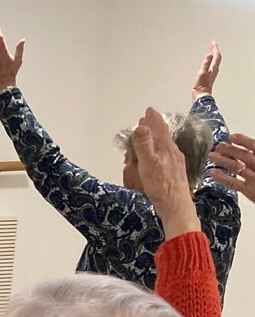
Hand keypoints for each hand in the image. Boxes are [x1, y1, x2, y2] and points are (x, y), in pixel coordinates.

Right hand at [132, 108, 195, 236]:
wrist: (176, 206)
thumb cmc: (161, 186)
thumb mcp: (148, 163)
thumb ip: (144, 144)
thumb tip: (141, 126)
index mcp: (167, 148)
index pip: (160, 129)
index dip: (153, 119)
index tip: (148, 110)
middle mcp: (173, 153)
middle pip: (162, 136)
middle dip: (152, 128)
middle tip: (144, 122)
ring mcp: (175, 163)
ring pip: (164, 147)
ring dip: (154, 140)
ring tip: (146, 138)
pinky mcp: (174, 173)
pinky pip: (165, 156)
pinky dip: (157, 151)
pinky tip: (156, 158)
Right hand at [192, 41, 220, 98]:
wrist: (201, 94)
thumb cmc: (201, 86)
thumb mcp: (202, 73)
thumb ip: (206, 64)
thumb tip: (209, 55)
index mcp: (213, 68)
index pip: (216, 56)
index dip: (215, 48)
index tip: (213, 42)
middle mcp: (214, 70)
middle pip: (217, 57)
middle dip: (215, 50)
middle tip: (212, 44)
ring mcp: (212, 73)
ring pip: (215, 61)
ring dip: (214, 55)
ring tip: (211, 50)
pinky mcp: (209, 75)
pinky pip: (212, 65)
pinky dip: (211, 60)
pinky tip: (208, 61)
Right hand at [210, 132, 254, 200]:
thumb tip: (253, 146)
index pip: (254, 147)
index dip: (242, 141)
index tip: (231, 137)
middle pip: (242, 156)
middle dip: (229, 150)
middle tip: (217, 147)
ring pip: (236, 169)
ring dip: (223, 162)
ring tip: (211, 158)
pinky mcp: (250, 192)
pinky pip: (235, 184)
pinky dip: (223, 179)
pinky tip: (213, 174)